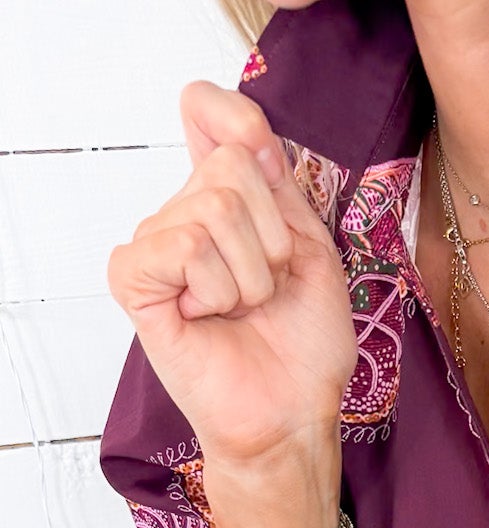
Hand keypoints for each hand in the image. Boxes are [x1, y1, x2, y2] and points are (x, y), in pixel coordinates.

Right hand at [106, 80, 355, 470]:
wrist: (293, 411)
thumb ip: (278, 181)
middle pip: (229, 165)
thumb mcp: (309, 246)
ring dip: (250, 274)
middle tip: (266, 289)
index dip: (237, 122)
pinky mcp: (135, 280)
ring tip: (242, 309)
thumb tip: (240, 125)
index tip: (268, 170)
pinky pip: (183, 246)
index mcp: (225, 200)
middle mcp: (184, 213)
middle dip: (270, 238)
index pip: (210, 110)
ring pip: (212, 208)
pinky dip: (215, 288)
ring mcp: (156, 244)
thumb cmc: (305, 344)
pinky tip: (209, 316)